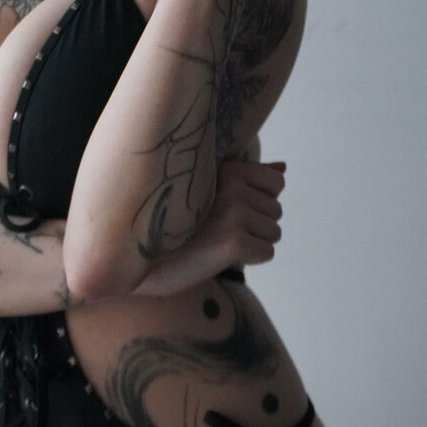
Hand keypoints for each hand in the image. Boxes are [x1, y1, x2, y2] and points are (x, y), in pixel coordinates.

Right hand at [132, 159, 284, 296]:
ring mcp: (233, 213)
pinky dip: (249, 259)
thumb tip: (283, 168)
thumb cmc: (179, 225)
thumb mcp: (211, 192)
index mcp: (226, 169)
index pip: (276, 181)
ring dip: (253, 243)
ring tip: (220, 241)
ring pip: (274, 232)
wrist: (144, 258)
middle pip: (276, 209)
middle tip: (220, 229)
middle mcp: (231, 186)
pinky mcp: (233, 241)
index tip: (229, 210)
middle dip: (255, 225)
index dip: (260, 201)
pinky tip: (221, 256)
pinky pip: (266, 252)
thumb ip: (248, 178)